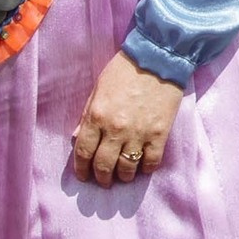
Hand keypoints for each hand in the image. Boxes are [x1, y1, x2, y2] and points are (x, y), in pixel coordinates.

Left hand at [71, 53, 184, 185]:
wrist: (158, 57)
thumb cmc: (125, 69)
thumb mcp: (98, 88)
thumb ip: (87, 114)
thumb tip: (79, 137)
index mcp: (96, 116)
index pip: (84, 152)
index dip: (82, 169)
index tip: (84, 175)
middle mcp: (115, 129)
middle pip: (103, 165)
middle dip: (101, 177)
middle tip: (103, 181)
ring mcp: (139, 133)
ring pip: (126, 168)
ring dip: (122, 176)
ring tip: (122, 176)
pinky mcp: (160, 133)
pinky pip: (151, 161)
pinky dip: (146, 169)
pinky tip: (143, 167)